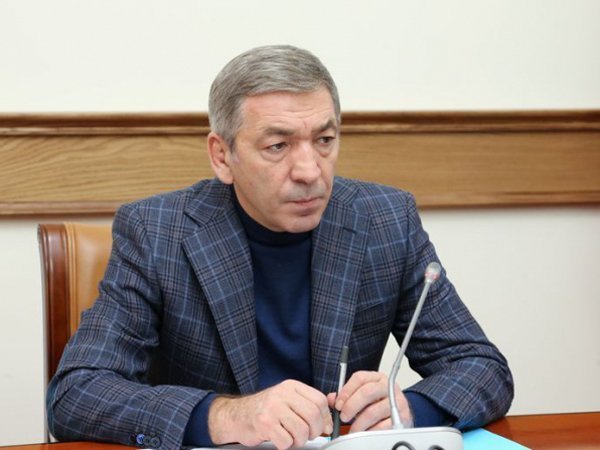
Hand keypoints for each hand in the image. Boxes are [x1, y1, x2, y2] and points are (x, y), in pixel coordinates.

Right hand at [208, 379, 332, 448]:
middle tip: (308, 436)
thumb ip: (308, 406)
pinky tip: (279, 439)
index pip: (319, 400)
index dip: (326, 417)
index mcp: (291, 386)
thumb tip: (329, 422)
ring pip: (301, 430)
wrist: (237, 415)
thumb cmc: (265, 410)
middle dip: (314, 431)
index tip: (325, 427)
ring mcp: (273, 407)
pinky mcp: (264, 423)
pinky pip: (286, 440)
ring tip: (291, 438)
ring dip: (299, 440)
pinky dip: (286, 445)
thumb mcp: (288, 401)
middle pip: (313, 415)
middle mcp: (282, 394)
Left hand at [327, 371, 412, 432]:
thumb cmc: (378, 402)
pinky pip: (382, 426)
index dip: (346, 391)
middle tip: (343, 416)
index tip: (338, 404)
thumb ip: (346, 395)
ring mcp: (396, 401)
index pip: (359, 378)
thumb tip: (331, 399)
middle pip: (367, 392)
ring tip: (352, 429)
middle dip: (351, 406)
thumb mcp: (363, 394)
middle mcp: (388, 387)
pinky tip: (364, 433)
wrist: (400, 413)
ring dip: (358, 423)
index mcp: (377, 377)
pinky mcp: (401, 418)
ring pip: (373, 411)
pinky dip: (369, 431)